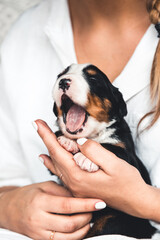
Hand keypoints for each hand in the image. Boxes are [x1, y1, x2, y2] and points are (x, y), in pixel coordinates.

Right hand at [0, 181, 105, 239]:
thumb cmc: (28, 195)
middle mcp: (38, 220)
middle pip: (70, 225)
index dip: (86, 205)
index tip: (100, 202)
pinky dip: (74, 237)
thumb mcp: (45, 186)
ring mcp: (39, 234)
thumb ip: (63, 191)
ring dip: (83, 229)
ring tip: (89, 219)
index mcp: (39, 202)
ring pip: (68, 238)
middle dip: (87, 218)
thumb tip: (82, 196)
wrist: (10, 209)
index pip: (68, 205)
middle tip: (94, 209)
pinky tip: (80, 228)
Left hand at [35, 120, 159, 222]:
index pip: (57, 152)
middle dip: (45, 139)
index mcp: (78, 176)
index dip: (47, 136)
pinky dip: (52, 163)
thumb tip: (78, 141)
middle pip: (54, 157)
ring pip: (57, 164)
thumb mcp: (114, 164)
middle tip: (37, 124)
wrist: (134, 201)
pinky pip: (61, 172)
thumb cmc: (127, 183)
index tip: (37, 123)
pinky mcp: (79, 187)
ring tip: (42, 136)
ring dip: (49, 149)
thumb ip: (94, 151)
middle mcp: (73, 183)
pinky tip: (47, 159)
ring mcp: (75, 187)